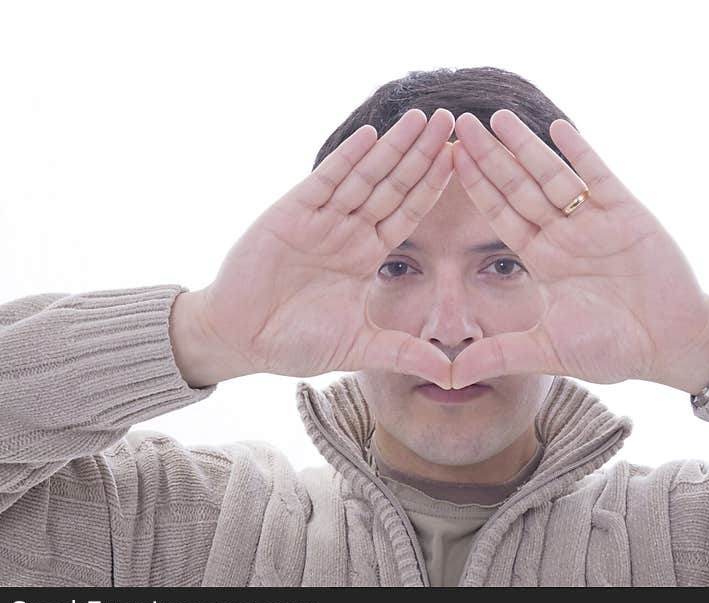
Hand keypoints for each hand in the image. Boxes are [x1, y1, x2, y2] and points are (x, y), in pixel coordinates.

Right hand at [193, 108, 456, 388]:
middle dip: (422, 154)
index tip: (465, 160)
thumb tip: (452, 376)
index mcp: (367, 255)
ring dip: (393, 147)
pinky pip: (325, 181)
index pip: (409, 212)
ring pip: (365, 176)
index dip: (434, 186)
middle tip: (452, 119)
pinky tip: (371, 136)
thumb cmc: (295, 342)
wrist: (240, 339)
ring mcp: (321, 219)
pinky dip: (347, 159)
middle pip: (394, 184)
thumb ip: (404, 353)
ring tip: (421, 118)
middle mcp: (349, 230)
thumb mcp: (359, 348)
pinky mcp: (291, 213)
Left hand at [449, 109, 708, 390]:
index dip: (476, 188)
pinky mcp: (627, 214)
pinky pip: (598, 176)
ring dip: (526, 147)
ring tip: (498, 117)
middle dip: (491, 157)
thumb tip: (450, 376)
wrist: (672, 346)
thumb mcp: (549, 351)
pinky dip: (580, 153)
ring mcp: (594, 221)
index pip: (501, 215)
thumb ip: (501, 355)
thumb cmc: (613, 348)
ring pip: (553, 175)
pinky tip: (557, 127)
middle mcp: (563, 234)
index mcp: (543, 259)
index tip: (449, 161)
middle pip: (519, 187)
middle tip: (461, 124)